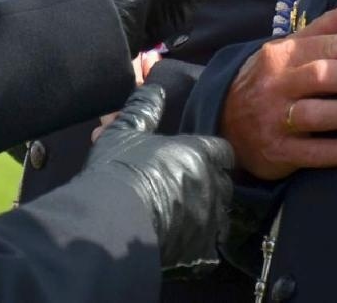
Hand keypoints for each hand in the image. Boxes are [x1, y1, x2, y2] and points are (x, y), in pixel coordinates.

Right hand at [80, 84, 233, 267]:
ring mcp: (209, 219)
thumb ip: (144, 107)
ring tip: (185, 215)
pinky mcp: (201, 250)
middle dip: (211, 183)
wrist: (111, 218)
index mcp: (198, 153)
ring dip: (207, 213)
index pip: (223, 151)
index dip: (214, 154)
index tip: (203, 158)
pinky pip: (210, 248)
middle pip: (224, 183)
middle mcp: (211, 184)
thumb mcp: (125, 132)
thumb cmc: (119, 169)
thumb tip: (155, 86)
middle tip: (188, 187)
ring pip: (220, 215)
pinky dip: (200, 245)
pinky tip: (183, 242)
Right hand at [220, 0, 336, 179]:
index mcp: (283, 54)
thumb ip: (328, 27)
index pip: (328, 45)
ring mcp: (276, 119)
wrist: (223, 121)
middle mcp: (277, 84)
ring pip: (320, 114)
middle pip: (324, 76)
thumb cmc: (269, 80)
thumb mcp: (291, 48)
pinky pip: (319, 152)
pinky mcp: (279, 152)